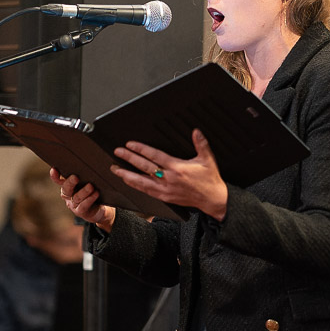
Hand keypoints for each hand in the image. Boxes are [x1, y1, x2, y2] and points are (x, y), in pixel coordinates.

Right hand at [50, 168, 115, 230]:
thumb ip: (85, 173)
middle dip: (70, 182)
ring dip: (84, 191)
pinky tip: (96, 194)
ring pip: (77, 197)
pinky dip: (89, 199)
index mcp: (67, 186)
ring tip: (91, 186)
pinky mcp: (81, 212)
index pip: (59, 180)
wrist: (99, 208)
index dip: (55, 176)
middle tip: (76, 177)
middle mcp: (68, 195)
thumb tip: (90, 161)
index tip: (54, 169)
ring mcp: (73, 205)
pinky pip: (83, 206)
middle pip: (66, 189)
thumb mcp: (88, 181)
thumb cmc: (92, 191)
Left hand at [111, 129, 228, 219]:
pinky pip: (147, 191)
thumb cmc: (210, 180)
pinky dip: (136, 186)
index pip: (154, 156)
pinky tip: (129, 182)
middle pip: (144, 167)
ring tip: (116, 169)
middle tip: (118, 152)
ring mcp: (165, 189)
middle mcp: (169, 179)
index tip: (130, 144)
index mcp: (177, 168)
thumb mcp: (207, 159)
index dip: (141, 149)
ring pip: (141, 182)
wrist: (213, 199)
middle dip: (129, 159)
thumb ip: (201, 144)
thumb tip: (196, 131)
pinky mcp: (165, 197)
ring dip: (127, 175)